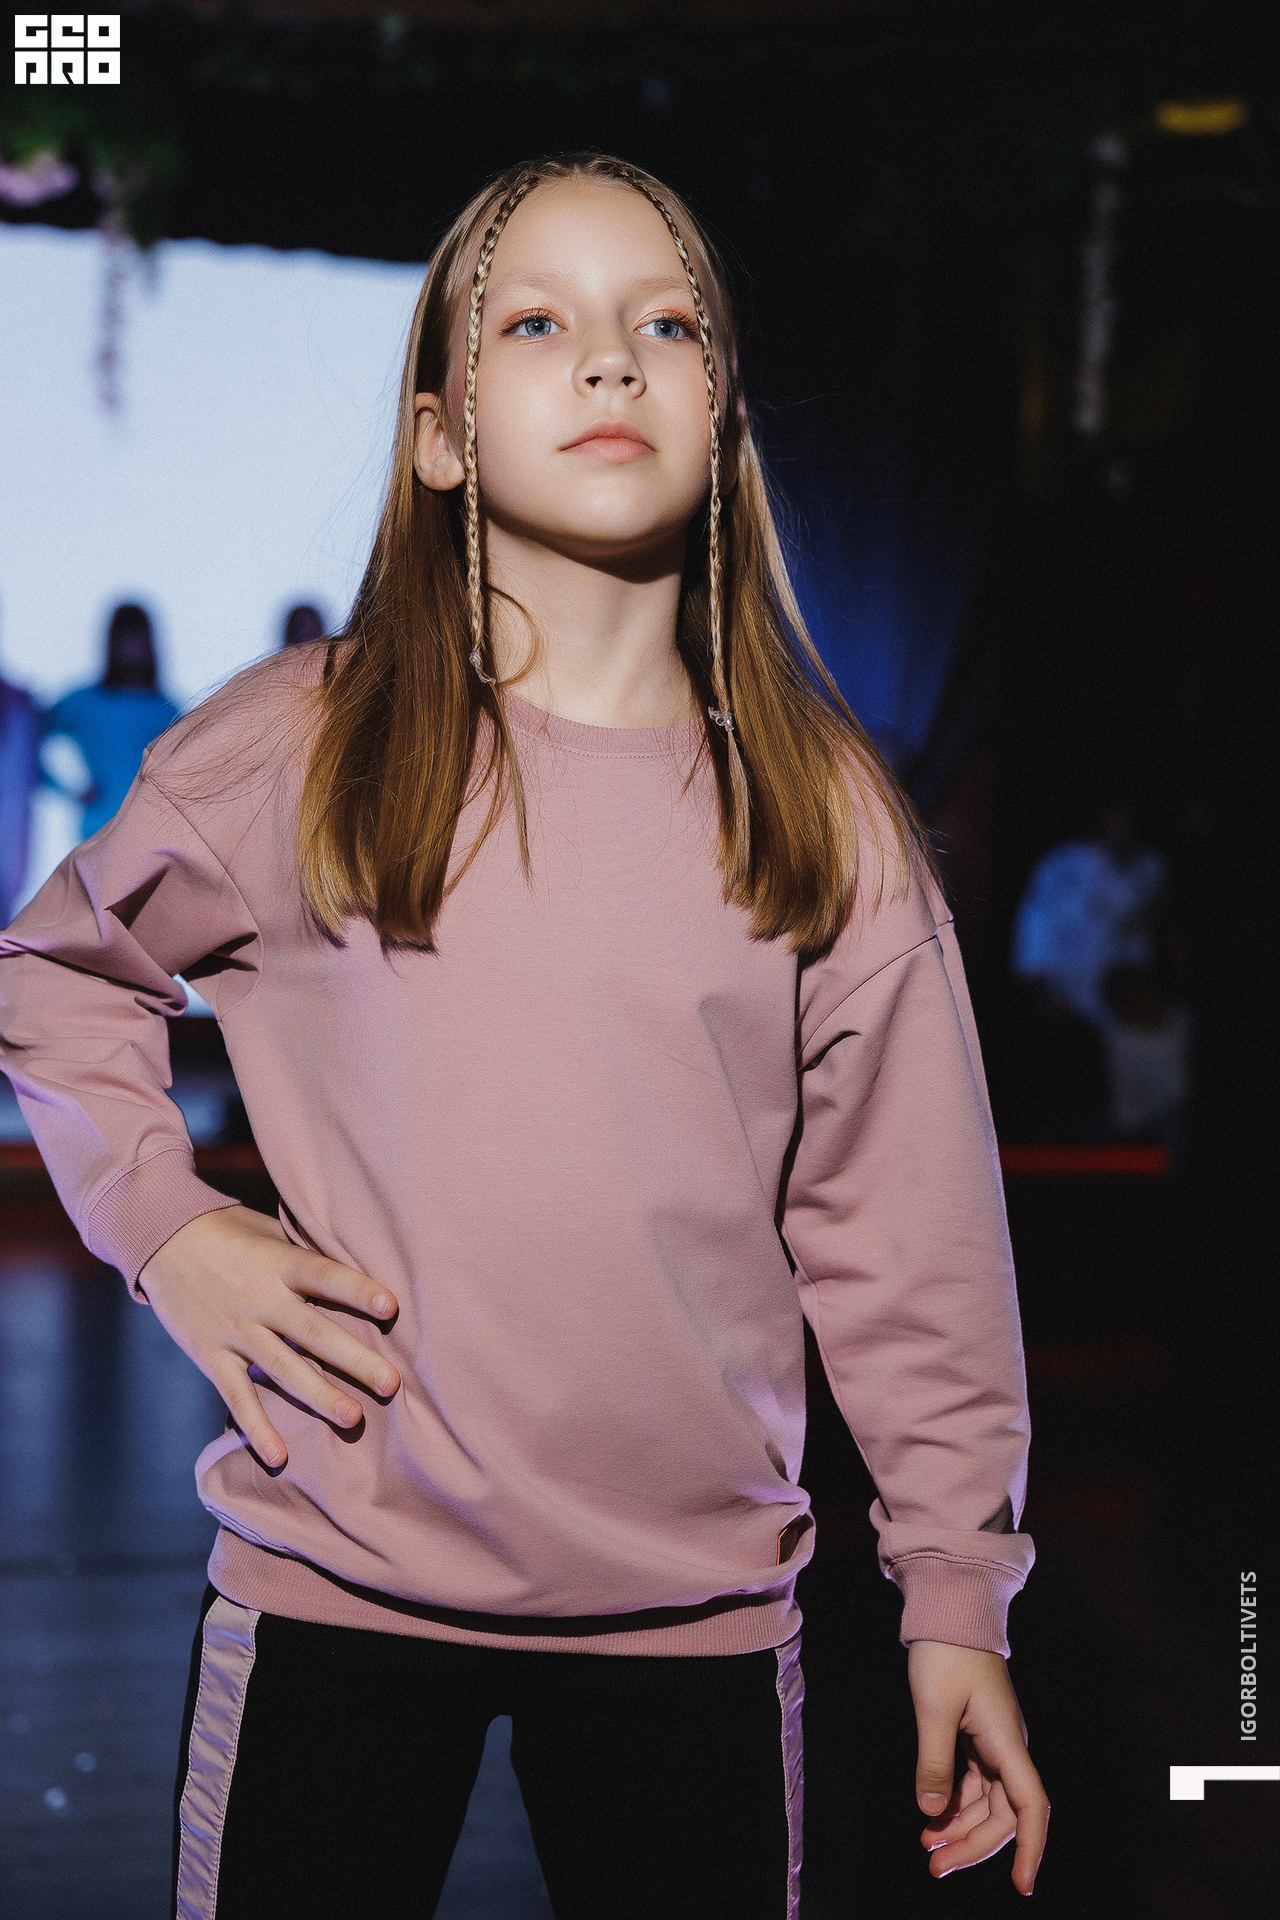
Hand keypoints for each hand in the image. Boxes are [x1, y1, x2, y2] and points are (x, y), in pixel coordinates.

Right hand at [137, 1206, 400, 1468]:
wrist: (161, 1238)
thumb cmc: (229, 1231)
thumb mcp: (270, 1230)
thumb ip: (305, 1255)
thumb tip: (354, 1273)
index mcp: (279, 1263)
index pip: (325, 1276)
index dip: (357, 1291)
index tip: (391, 1308)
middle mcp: (260, 1298)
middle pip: (313, 1332)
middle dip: (354, 1359)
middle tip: (391, 1383)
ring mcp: (235, 1330)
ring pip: (282, 1368)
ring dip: (318, 1396)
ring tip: (352, 1418)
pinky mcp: (210, 1355)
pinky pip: (237, 1396)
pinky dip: (256, 1427)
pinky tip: (278, 1456)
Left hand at [907, 1639, 1048, 1895]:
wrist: (950, 1611)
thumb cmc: (946, 1653)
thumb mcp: (933, 1708)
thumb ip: (934, 1763)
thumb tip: (932, 1814)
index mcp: (1006, 1743)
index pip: (1029, 1807)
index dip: (1029, 1849)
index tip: (1022, 1886)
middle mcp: (1006, 1749)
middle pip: (1002, 1815)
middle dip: (973, 1846)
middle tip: (934, 1868)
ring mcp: (993, 1745)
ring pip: (986, 1804)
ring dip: (960, 1829)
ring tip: (927, 1850)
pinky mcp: (977, 1738)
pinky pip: (972, 1785)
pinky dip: (953, 1805)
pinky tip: (931, 1819)